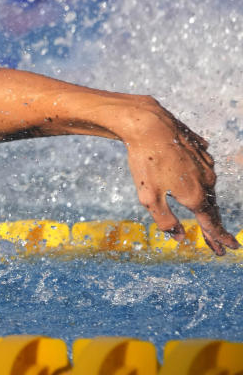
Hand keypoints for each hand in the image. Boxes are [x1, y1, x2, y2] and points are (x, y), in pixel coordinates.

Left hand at [118, 97, 238, 254]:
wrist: (150, 125)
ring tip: (208, 217)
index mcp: (194, 195)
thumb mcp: (148, 197)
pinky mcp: (199, 150)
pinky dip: (201, 179)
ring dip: (208, 204)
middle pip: (211, 208)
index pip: (211, 222)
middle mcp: (206, 180)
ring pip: (208, 187)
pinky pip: (203, 168)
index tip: (228, 248)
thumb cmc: (146, 162)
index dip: (218, 238)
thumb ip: (165, 220)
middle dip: (215, 228)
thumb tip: (179, 238)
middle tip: (219, 245)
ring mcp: (205, 163)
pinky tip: (198, 181)